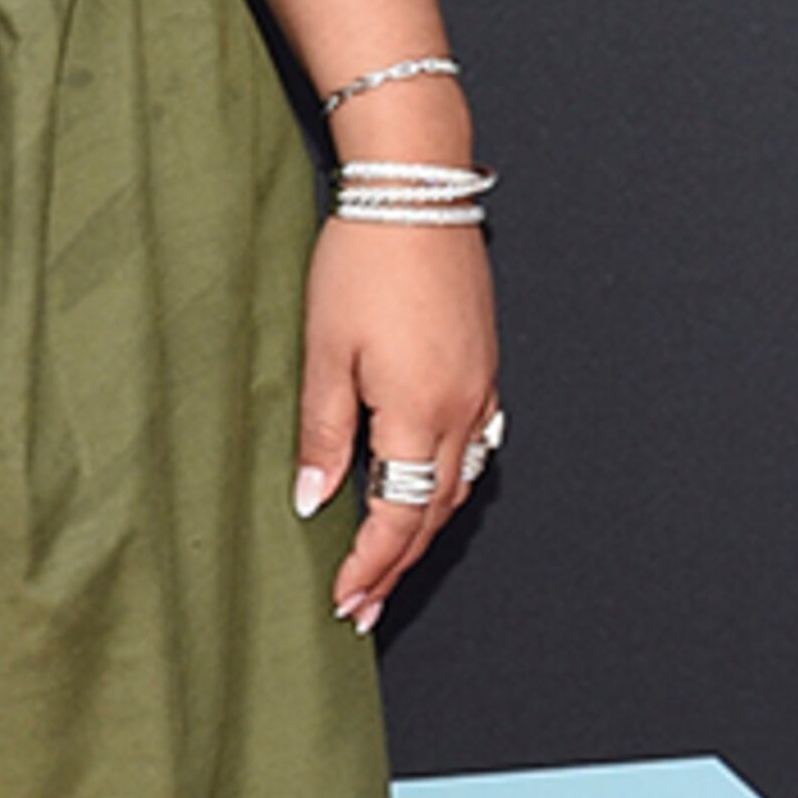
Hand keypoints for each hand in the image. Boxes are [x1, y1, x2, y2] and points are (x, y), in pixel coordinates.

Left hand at [293, 216, 501, 634]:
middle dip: (396, 566)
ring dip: (424, 530)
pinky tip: (427, 489)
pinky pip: (474, 446)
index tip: (343, 600)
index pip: (396, 517)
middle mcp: (462, 410)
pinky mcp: (484, 364)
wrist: (417, 190)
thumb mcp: (324, 352)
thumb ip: (323, 434)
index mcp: (419, 414)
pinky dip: (446, 483)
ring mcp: (480, 387)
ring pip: (458, 484)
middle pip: (433, 514)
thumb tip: (313, 499)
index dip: (369, 566)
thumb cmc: (364, 261)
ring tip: (390, 563)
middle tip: (363, 606)